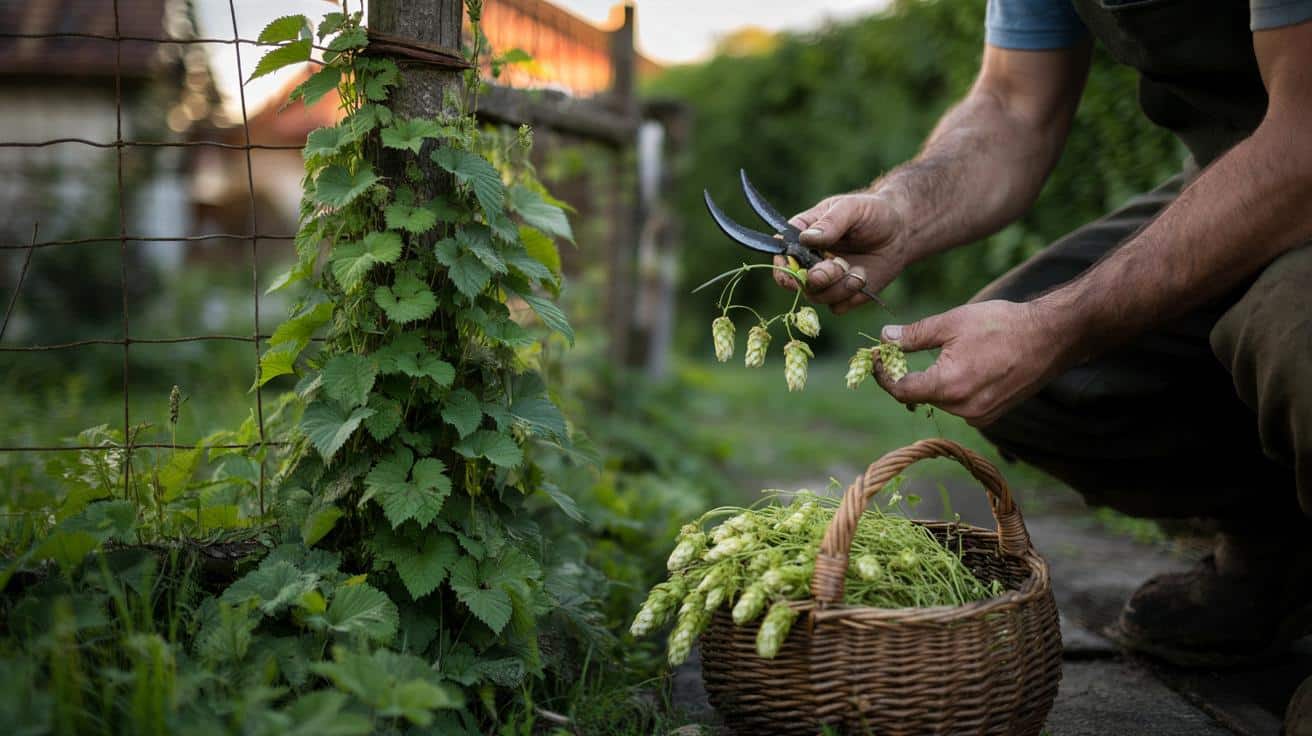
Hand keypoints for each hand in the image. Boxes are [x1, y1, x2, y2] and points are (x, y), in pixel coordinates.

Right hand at [771, 192, 910, 314]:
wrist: (901, 232)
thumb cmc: (873, 213)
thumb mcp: (852, 208)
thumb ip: (830, 222)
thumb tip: (806, 239)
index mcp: (802, 236)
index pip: (780, 255)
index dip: (784, 266)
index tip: (799, 268)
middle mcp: (808, 261)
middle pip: (794, 282)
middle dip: (817, 278)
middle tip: (839, 266)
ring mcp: (825, 281)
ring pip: (816, 297)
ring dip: (838, 288)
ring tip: (858, 271)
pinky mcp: (842, 295)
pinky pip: (837, 307)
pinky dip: (851, 296)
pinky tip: (864, 277)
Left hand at [874, 300, 1076, 426]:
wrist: (1051, 337)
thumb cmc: (1002, 325)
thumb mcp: (952, 322)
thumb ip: (914, 335)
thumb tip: (884, 338)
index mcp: (949, 386)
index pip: (901, 390)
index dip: (884, 375)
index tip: (876, 358)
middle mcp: (963, 409)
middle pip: (920, 395)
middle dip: (908, 374)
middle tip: (899, 350)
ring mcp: (980, 416)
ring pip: (941, 400)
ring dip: (933, 381)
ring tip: (940, 354)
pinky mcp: (993, 415)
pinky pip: (961, 405)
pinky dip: (954, 388)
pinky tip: (964, 366)